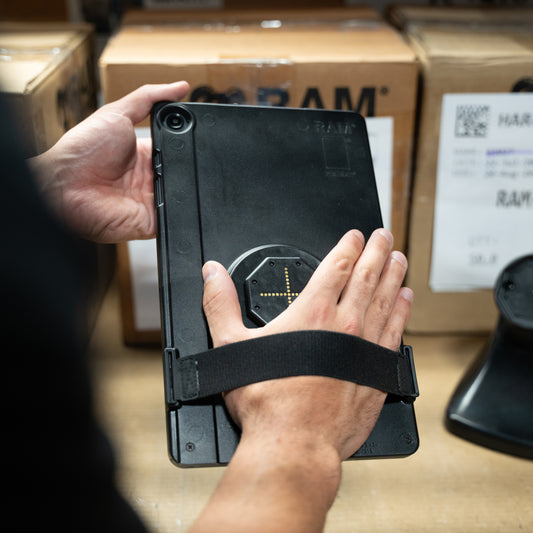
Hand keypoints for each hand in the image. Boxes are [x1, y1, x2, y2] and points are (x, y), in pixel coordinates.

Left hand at [30, 82, 189, 242]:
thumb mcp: (116, 113)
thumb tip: (180, 86)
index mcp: (144, 153)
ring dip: (184, 185)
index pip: (177, 148)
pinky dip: (180, 209)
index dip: (187, 142)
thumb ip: (149, 98)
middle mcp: (150, 178)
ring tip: (171, 174)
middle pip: (184, 172)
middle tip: (180, 156)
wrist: (64, 188)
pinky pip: (176, 217)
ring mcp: (152, 200)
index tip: (196, 132)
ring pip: (184, 194)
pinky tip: (172, 196)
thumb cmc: (82, 151)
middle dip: (187, 164)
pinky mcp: (153, 221)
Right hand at [202, 228, 412, 460]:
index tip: (356, 235)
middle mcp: (345, 325)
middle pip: (367, 276)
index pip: (338, 266)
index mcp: (313, 313)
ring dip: (394, 276)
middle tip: (384, 235)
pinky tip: (406, 302)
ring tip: (400, 259)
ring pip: (387, 300)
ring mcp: (366, 348)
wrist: (294, 444)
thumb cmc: (266, 400)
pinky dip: (402, 313)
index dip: (349, 245)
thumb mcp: (231, 345)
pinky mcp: (377, 372)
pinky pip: (396, 333)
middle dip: (377, 251)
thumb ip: (220, 304)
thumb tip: (213, 274)